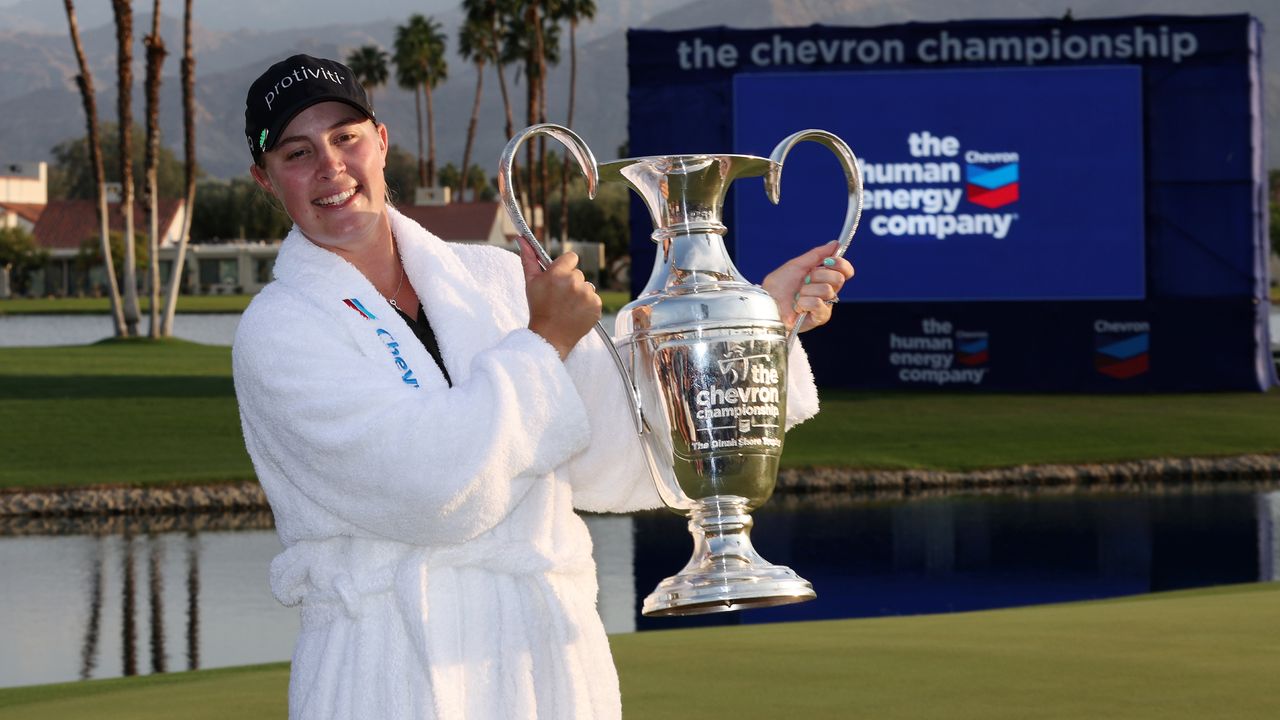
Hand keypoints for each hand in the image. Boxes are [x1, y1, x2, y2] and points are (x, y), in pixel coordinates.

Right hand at [520, 238, 601, 359]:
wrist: (549, 337)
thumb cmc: (539, 308)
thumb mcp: (531, 283)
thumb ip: (529, 259)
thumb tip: (522, 240)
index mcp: (557, 274)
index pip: (571, 257)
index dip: (565, 267)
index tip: (560, 277)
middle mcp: (574, 281)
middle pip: (578, 273)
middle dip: (570, 283)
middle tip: (560, 297)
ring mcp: (587, 294)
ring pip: (586, 286)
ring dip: (579, 294)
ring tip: (567, 306)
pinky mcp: (596, 306)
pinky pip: (594, 299)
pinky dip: (587, 305)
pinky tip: (576, 313)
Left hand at [761, 241, 854, 333]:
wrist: (767, 303)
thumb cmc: (779, 286)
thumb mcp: (797, 265)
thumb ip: (817, 255)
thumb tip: (835, 243)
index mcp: (824, 277)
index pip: (845, 270)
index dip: (841, 264)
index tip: (828, 261)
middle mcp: (828, 291)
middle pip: (838, 279)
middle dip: (818, 275)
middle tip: (805, 280)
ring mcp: (825, 305)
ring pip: (827, 290)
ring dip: (807, 290)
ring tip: (797, 296)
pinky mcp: (820, 317)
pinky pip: (819, 304)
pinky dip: (805, 302)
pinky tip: (798, 306)